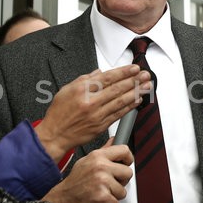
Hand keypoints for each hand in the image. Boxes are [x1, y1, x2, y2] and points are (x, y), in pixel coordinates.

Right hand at [35, 66, 151, 160]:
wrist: (55, 134)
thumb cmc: (59, 112)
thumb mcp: (67, 89)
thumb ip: (85, 79)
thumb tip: (100, 72)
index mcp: (81, 90)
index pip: (107, 78)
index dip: (123, 72)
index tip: (134, 68)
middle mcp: (90, 102)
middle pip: (117, 89)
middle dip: (134, 81)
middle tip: (145, 75)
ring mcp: (97, 115)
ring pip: (120, 101)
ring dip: (136, 93)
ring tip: (147, 86)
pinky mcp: (101, 125)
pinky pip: (118, 114)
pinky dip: (129, 107)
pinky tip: (137, 100)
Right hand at [42, 142, 132, 202]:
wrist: (63, 200)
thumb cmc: (75, 182)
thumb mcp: (86, 161)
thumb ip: (103, 151)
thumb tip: (113, 140)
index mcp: (97, 156)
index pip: (124, 150)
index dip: (128, 159)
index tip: (126, 163)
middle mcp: (101, 167)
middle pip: (128, 172)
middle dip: (121, 180)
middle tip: (110, 183)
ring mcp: (103, 182)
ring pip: (123, 191)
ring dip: (114, 195)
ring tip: (101, 192)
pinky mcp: (104, 197)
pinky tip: (99, 200)